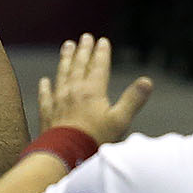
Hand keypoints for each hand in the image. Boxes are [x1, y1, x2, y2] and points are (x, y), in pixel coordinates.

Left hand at [38, 34, 152, 143]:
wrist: (65, 155)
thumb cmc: (95, 139)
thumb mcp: (120, 121)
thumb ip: (133, 100)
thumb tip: (147, 81)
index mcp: (93, 91)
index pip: (99, 66)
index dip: (102, 53)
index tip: (103, 40)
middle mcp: (74, 91)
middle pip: (79, 66)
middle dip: (83, 50)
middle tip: (85, 37)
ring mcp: (58, 101)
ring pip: (62, 74)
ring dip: (65, 59)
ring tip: (66, 46)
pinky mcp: (47, 113)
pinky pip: (45, 95)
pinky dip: (45, 86)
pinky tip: (44, 80)